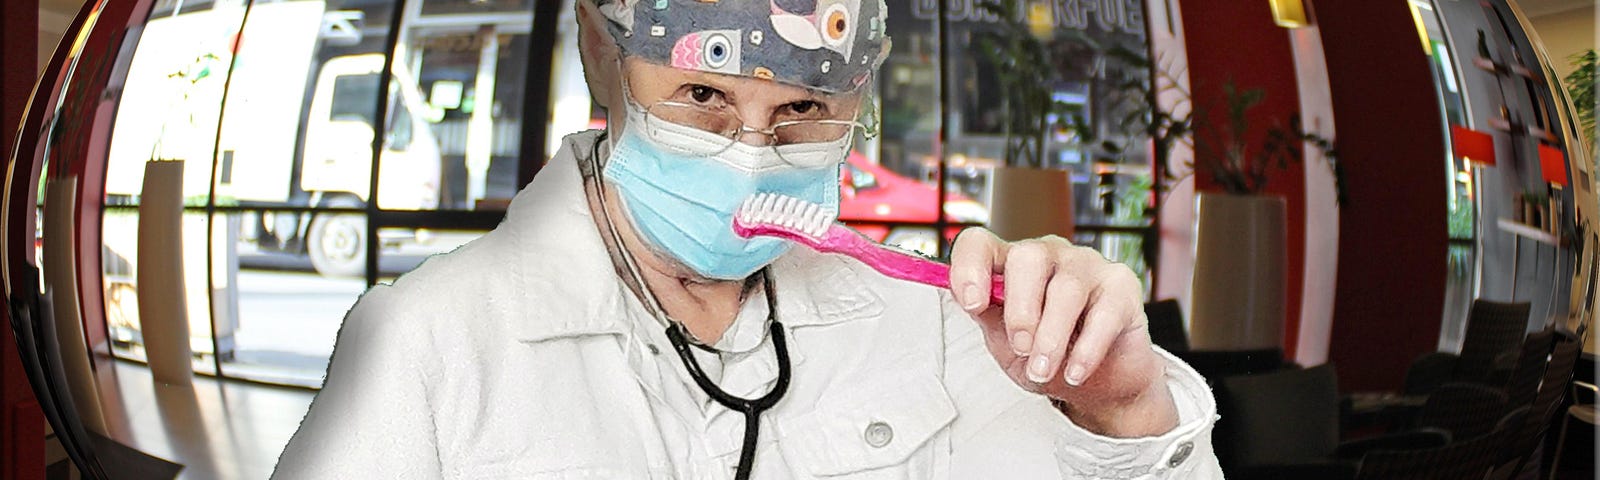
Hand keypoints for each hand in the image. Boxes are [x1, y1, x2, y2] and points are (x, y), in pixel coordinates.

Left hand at [949, 228, 1177, 437]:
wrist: (1101, 383)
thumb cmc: (1047, 357)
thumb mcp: (1007, 345)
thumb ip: (991, 320)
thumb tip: (972, 302)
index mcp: (1010, 264)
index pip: (980, 244)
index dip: (969, 268)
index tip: (972, 305)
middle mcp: (1048, 254)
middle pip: (1028, 258)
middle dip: (1020, 309)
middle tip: (1020, 348)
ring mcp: (1087, 264)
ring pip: (1066, 289)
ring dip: (1051, 337)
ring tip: (1043, 371)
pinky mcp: (1122, 285)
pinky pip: (1104, 313)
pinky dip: (1086, 349)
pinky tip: (1075, 373)